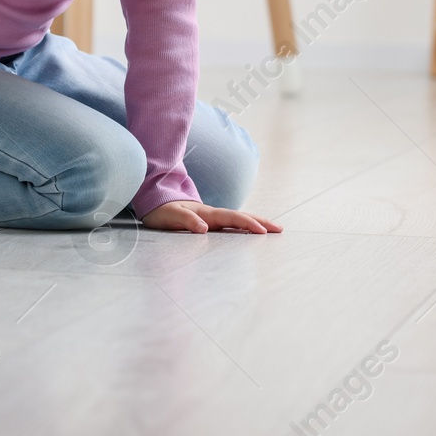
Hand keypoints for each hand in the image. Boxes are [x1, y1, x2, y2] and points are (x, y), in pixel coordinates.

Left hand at [141, 199, 280, 233]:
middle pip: (241, 217)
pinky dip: (245, 227)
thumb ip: (186, 221)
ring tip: (273, 230)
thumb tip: (204, 229)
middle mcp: (213, 214)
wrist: (155, 203)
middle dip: (261, 222)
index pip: (231, 218)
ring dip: (256, 223)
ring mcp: (213, 218)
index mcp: (206, 213)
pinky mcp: (210, 222)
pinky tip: (253, 232)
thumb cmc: (162, 212)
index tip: (263, 231)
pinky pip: (232, 224)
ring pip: (239, 219)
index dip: (247, 224)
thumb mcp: (170, 217)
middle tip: (280, 229)